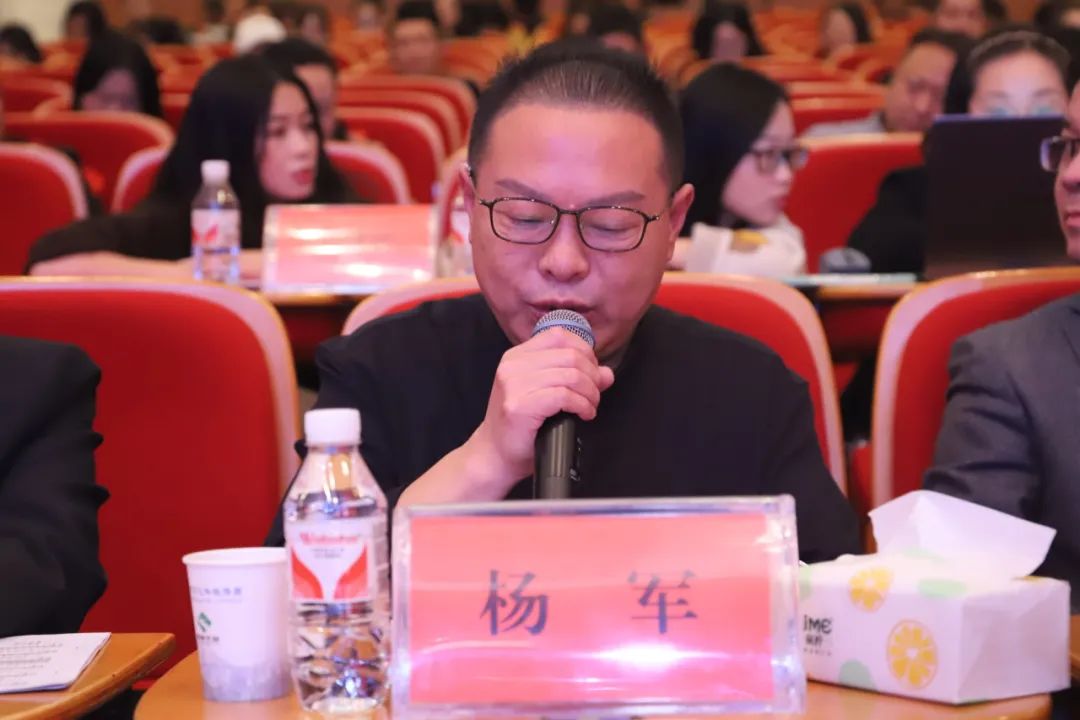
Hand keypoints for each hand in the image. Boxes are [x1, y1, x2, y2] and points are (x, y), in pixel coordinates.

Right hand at [465, 328, 615, 491]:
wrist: (494, 455)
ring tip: (589, 406)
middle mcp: (512, 366)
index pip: (559, 335)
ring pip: (571, 375)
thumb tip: (605, 373)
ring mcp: (514, 385)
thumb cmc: (520, 426)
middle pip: (570, 355)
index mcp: (516, 356)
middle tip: (594, 394)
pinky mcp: (520, 406)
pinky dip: (583, 405)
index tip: (591, 372)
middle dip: (592, 376)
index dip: (584, 351)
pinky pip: (564, 396)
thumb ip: (574, 377)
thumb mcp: (545, 393)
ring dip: (590, 393)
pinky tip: (584, 414)